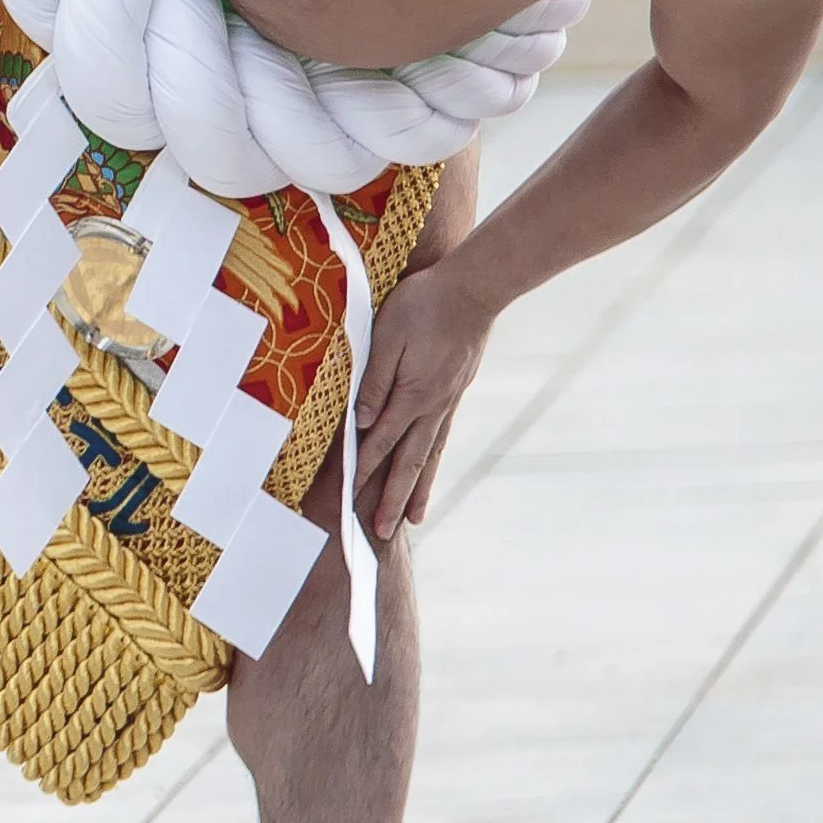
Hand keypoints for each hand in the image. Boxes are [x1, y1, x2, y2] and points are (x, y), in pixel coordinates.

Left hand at [350, 266, 497, 540]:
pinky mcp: (455, 393)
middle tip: (381, 534)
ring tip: (412, 520)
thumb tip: (361, 422)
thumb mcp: (388, 335)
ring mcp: (447, 402)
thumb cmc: (424, 304)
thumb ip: (374, 379)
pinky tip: (430, 471)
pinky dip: (434, 462)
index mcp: (412, 395)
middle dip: (392, 499)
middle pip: (408, 462)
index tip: (348, 501)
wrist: (474, 288)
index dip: (363, 472)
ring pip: (429, 456)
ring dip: (418, 489)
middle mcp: (432, 407)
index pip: (380, 442)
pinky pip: (441, 438)